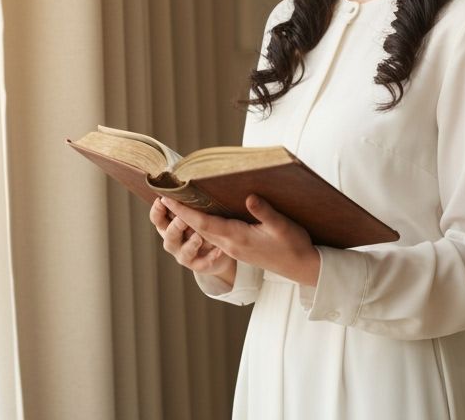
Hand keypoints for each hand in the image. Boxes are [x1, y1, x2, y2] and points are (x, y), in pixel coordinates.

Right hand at [149, 197, 234, 277]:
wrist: (214, 251)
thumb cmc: (201, 225)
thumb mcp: (194, 212)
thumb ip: (190, 203)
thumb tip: (191, 185)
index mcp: (169, 226)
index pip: (157, 219)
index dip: (157, 211)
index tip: (162, 199)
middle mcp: (173, 241)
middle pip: (168, 236)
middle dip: (174, 227)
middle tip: (182, 219)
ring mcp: (184, 255)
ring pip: (183, 253)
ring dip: (190, 244)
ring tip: (199, 237)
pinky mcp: (198, 265)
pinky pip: (202, 264)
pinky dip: (209, 258)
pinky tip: (218, 251)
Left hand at [159, 194, 320, 286]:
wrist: (301, 268)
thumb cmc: (294, 246)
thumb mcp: (282, 226)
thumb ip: (265, 212)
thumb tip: (249, 197)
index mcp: (238, 238)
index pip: (204, 224)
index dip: (184, 212)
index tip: (167, 199)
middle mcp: (231, 245)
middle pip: (198, 228)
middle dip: (179, 213)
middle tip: (162, 196)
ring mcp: (233, 248)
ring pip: (204, 233)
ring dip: (188, 219)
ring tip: (174, 202)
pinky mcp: (238, 249)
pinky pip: (214, 236)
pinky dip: (202, 224)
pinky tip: (199, 215)